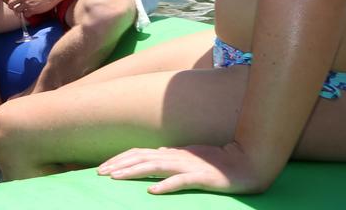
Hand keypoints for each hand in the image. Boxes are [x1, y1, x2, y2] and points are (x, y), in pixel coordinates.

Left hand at [1, 0, 60, 15]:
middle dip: (11, 7)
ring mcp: (27, 3)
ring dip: (18, 11)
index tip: (7, 1)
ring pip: (16, 10)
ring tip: (23, 10)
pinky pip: (25, 14)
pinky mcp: (32, 9)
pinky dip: (27, 14)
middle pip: (10, 4)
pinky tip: (30, 11)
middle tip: (14, 8)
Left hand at [97, 142, 272, 194]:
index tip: (103, 167)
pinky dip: (165, 185)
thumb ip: (173, 156)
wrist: (245, 164)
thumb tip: (158, 154)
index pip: (139, 153)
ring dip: (133, 172)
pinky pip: (180, 182)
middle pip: (141, 158)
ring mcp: (187, 166)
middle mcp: (176, 157)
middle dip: (119, 164)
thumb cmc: (216, 162)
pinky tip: (152, 191)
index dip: (120, 159)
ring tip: (116, 178)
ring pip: (155, 167)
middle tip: (100, 172)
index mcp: (171, 154)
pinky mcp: (201, 178)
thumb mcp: (190, 157)